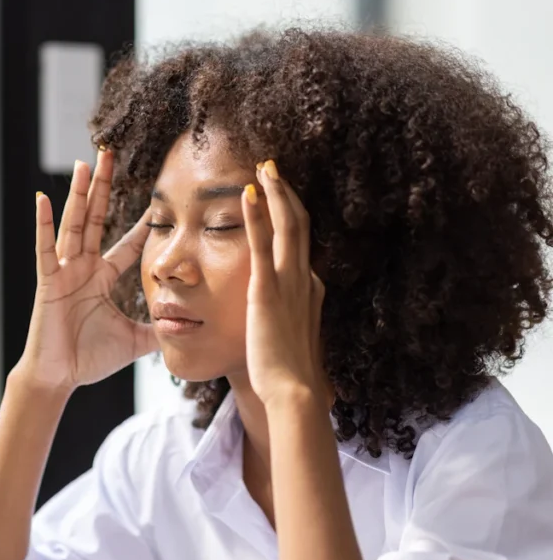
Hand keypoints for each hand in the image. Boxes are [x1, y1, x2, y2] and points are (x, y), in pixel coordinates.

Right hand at [16, 149, 157, 390]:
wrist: (58, 377)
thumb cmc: (88, 359)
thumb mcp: (134, 341)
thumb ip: (157, 331)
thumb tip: (186, 330)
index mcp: (101, 278)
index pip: (125, 243)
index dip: (142, 223)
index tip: (158, 200)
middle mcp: (83, 267)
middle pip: (97, 218)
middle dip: (105, 187)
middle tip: (111, 153)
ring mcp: (64, 271)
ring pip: (75, 224)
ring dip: (81, 193)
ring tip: (86, 163)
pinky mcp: (49, 281)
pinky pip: (46, 248)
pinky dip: (44, 223)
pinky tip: (43, 197)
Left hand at [241, 160, 327, 407]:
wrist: (294, 392)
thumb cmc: (292, 376)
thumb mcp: (295, 341)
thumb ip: (292, 324)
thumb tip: (291, 325)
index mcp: (310, 290)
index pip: (302, 243)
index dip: (293, 215)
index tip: (283, 196)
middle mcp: (304, 279)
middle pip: (300, 224)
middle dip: (287, 193)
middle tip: (272, 167)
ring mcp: (288, 282)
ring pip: (287, 225)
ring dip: (276, 193)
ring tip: (264, 167)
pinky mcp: (266, 291)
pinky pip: (261, 244)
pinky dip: (256, 215)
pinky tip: (248, 192)